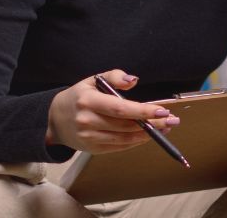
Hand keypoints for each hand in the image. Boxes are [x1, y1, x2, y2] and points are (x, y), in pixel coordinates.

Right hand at [46, 69, 179, 153]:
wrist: (54, 120)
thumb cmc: (78, 97)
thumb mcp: (91, 80)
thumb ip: (113, 76)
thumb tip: (133, 80)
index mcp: (88, 101)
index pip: (120, 108)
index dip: (143, 111)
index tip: (162, 110)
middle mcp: (88, 121)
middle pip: (126, 125)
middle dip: (152, 123)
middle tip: (172, 120)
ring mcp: (90, 138)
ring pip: (125, 139)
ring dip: (147, 135)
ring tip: (165, 128)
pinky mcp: (93, 149)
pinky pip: (119, 147)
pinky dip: (136, 142)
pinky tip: (148, 135)